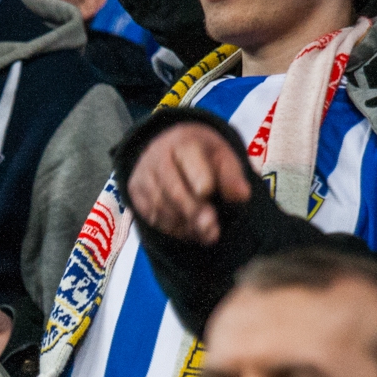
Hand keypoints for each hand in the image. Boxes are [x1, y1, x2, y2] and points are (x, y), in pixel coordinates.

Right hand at [125, 122, 251, 243]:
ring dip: (186, 225)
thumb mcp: (222, 156)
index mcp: (183, 142)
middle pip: (174, 190)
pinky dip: (172, 228)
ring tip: (208, 234)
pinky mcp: (134, 192)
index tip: (208, 193)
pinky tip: (190, 231)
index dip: (200, 179)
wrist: (167, 145)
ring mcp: (143, 176)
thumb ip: (233, 175)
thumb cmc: (201, 154)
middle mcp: (157, 157)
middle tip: (213, 231)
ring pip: (161, 207)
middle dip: (194, 212)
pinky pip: (151, 216)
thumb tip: (242, 196)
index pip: (189, 162)